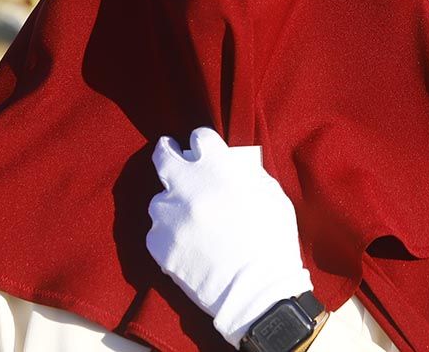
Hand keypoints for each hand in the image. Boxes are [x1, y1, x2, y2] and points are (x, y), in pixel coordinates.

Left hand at [146, 128, 313, 347]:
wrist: (258, 291)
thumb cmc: (272, 240)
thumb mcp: (270, 193)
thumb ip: (245, 173)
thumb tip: (230, 164)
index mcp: (218, 166)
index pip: (200, 138)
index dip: (203, 145)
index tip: (203, 152)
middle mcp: (187, 184)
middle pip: (164, 156)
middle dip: (168, 153)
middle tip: (171, 157)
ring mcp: (170, 215)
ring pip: (159, 200)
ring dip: (172, 205)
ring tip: (189, 221)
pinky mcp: (158, 244)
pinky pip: (156, 232)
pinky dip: (169, 236)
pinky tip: (188, 245)